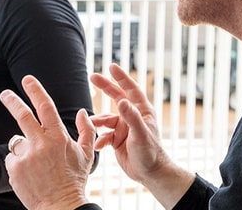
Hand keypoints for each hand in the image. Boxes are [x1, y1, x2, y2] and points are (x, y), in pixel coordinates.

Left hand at [0, 75, 92, 209]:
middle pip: (22, 115)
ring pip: (17, 142)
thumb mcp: (87, 155)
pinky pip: (12, 159)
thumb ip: (86, 131)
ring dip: (24, 148)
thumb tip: (82, 112)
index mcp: (58, 137)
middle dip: (12, 100)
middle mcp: (40, 144)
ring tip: (36, 166)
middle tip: (5, 94)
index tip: (27, 79)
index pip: (45, 106)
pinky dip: (19, 163)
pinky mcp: (14, 168)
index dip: (35, 90)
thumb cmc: (74, 180)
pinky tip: (30, 175)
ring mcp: (26, 156)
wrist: (60, 206)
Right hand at [90, 63, 193, 204]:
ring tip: (90, 124)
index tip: (111, 66)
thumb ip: (131, 117)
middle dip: (105, 87)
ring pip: (106, 119)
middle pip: (117, 97)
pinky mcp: (117, 140)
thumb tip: (121, 100)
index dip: (121, 78)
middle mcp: (132, 117)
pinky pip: (104, 135)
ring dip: (98, 121)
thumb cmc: (151, 153)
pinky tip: (98, 146)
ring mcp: (124, 128)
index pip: (131, 90)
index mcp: (142, 111)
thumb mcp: (140, 134)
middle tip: (93, 77)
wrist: (150, 173)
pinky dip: (99, 139)